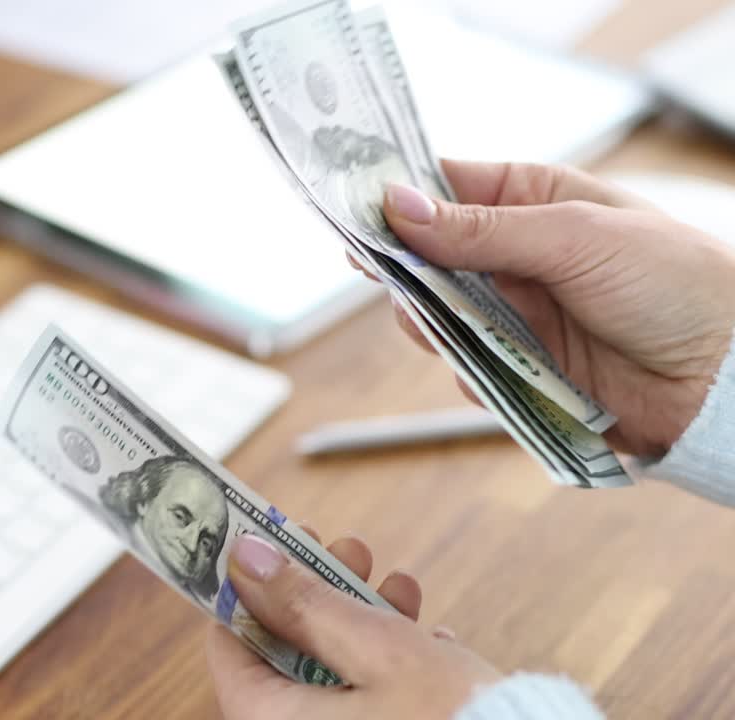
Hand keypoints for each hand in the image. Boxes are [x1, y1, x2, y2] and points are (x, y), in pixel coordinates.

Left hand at [207, 531, 499, 719]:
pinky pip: (371, 699)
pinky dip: (393, 661)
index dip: (247, 587)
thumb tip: (244, 559)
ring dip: (365, 617)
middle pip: (286, 650)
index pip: (228, 646)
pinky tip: (430, 637)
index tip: (271, 543)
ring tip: (400, 583)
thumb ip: (303, 601)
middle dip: (320, 591)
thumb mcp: (374, 647)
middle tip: (348, 549)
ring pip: (334, 669)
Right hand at [371, 160, 734, 455]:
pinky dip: (469, 370)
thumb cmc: (673, 282)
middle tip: (387, 274)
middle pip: (426, 256)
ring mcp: (515, 313)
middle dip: (405, 268)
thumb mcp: (574, 237)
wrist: (722, 379)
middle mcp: (515, 256)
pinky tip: (499, 367)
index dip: (397, 196)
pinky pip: (464, 367)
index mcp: (532, 201)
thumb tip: (400, 206)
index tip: (356, 209)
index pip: (445, 187)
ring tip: (446, 324)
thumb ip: (480, 229)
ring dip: (430, 321)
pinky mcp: (518, 367)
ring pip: (434, 315)